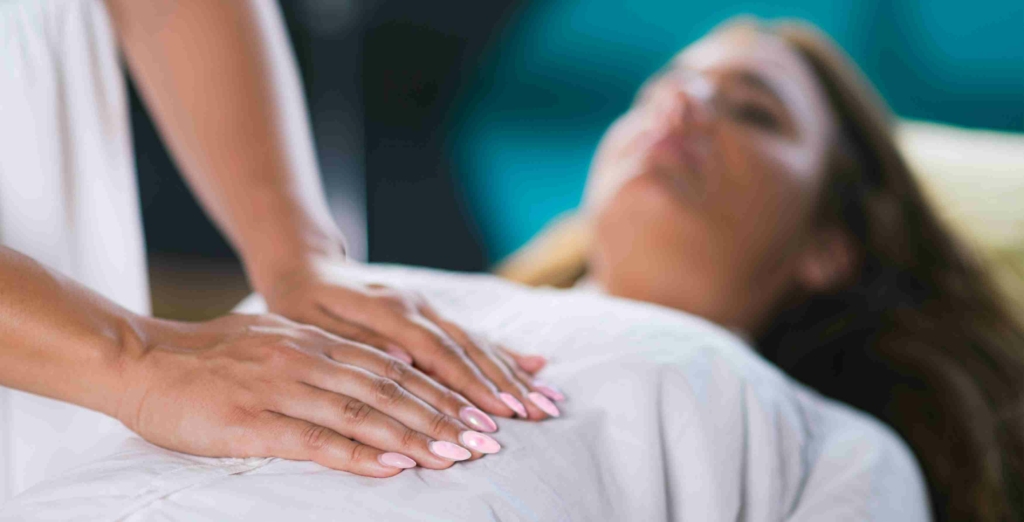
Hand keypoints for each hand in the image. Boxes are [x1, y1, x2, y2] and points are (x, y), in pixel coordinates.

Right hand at [115, 313, 505, 476]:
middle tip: (486, 437)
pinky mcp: (253, 421)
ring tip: (457, 453)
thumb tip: (380, 368)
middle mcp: (309, 359)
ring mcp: (283, 388)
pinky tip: (394, 465)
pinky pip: (317, 440)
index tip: (477, 411)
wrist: (143, 358)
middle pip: (390, 390)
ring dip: (416, 435)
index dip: (439, 391)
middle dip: (444, 415)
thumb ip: (325, 353)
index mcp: (316, 341)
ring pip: (364, 413)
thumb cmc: (209, 355)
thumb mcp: (275, 338)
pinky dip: (360, 454)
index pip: (392, 369)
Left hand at [262, 260, 564, 419]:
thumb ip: (362, 344)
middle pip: (469, 349)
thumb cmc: (303, 303)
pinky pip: (473, 334)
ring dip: (513, 374)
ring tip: (545, 400)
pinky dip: (504, 353)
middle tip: (536, 415)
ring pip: (478, 342)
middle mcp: (417, 306)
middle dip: (505, 385)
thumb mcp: (316, 325)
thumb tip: (404, 364)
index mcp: (389, 310)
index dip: (469, 385)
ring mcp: (428, 307)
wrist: (306, 266)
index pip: (438, 353)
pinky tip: (533, 365)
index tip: (497, 412)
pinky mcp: (432, 312)